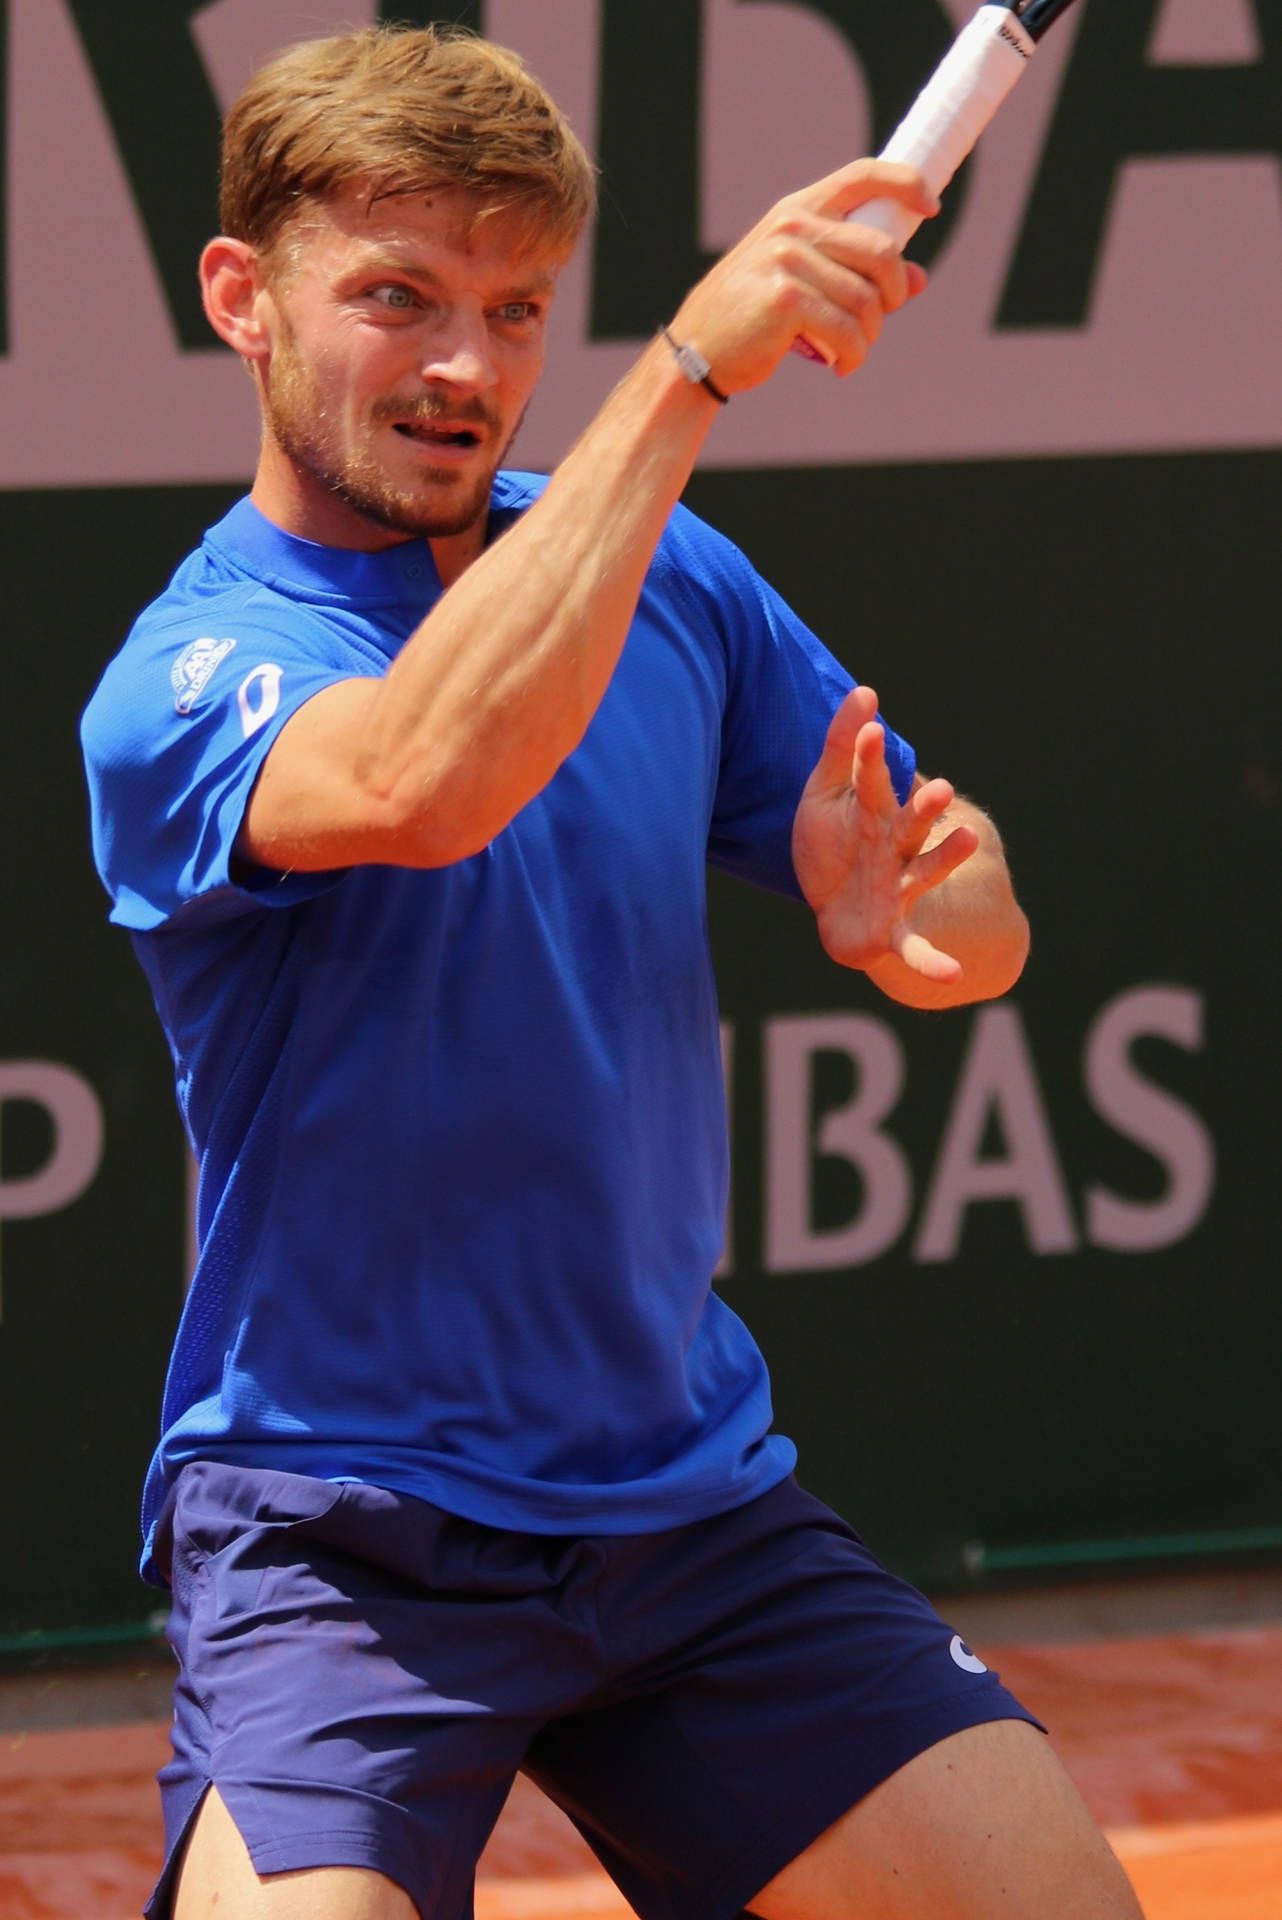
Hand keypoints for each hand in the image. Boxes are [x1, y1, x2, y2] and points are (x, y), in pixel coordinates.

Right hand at [667, 160, 938, 392]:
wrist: (697, 351)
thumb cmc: (751, 317)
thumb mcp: (801, 281)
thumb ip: (854, 273)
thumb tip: (917, 279)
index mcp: (797, 210)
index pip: (862, 176)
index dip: (905, 184)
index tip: (931, 207)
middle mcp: (792, 227)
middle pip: (881, 250)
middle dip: (892, 292)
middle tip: (881, 319)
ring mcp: (786, 260)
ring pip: (866, 300)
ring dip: (869, 336)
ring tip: (853, 352)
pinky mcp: (784, 300)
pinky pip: (846, 331)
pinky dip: (853, 356)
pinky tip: (841, 366)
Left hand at [792, 686, 979, 982]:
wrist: (836, 911)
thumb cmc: (833, 848)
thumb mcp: (825, 795)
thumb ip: (841, 746)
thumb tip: (866, 690)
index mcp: (876, 815)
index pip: (874, 781)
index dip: (870, 758)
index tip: (871, 729)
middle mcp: (895, 849)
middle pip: (911, 823)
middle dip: (926, 807)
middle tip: (939, 788)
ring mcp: (899, 889)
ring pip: (925, 871)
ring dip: (946, 858)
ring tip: (969, 841)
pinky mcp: (893, 930)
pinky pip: (915, 950)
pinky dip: (933, 963)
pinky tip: (954, 977)